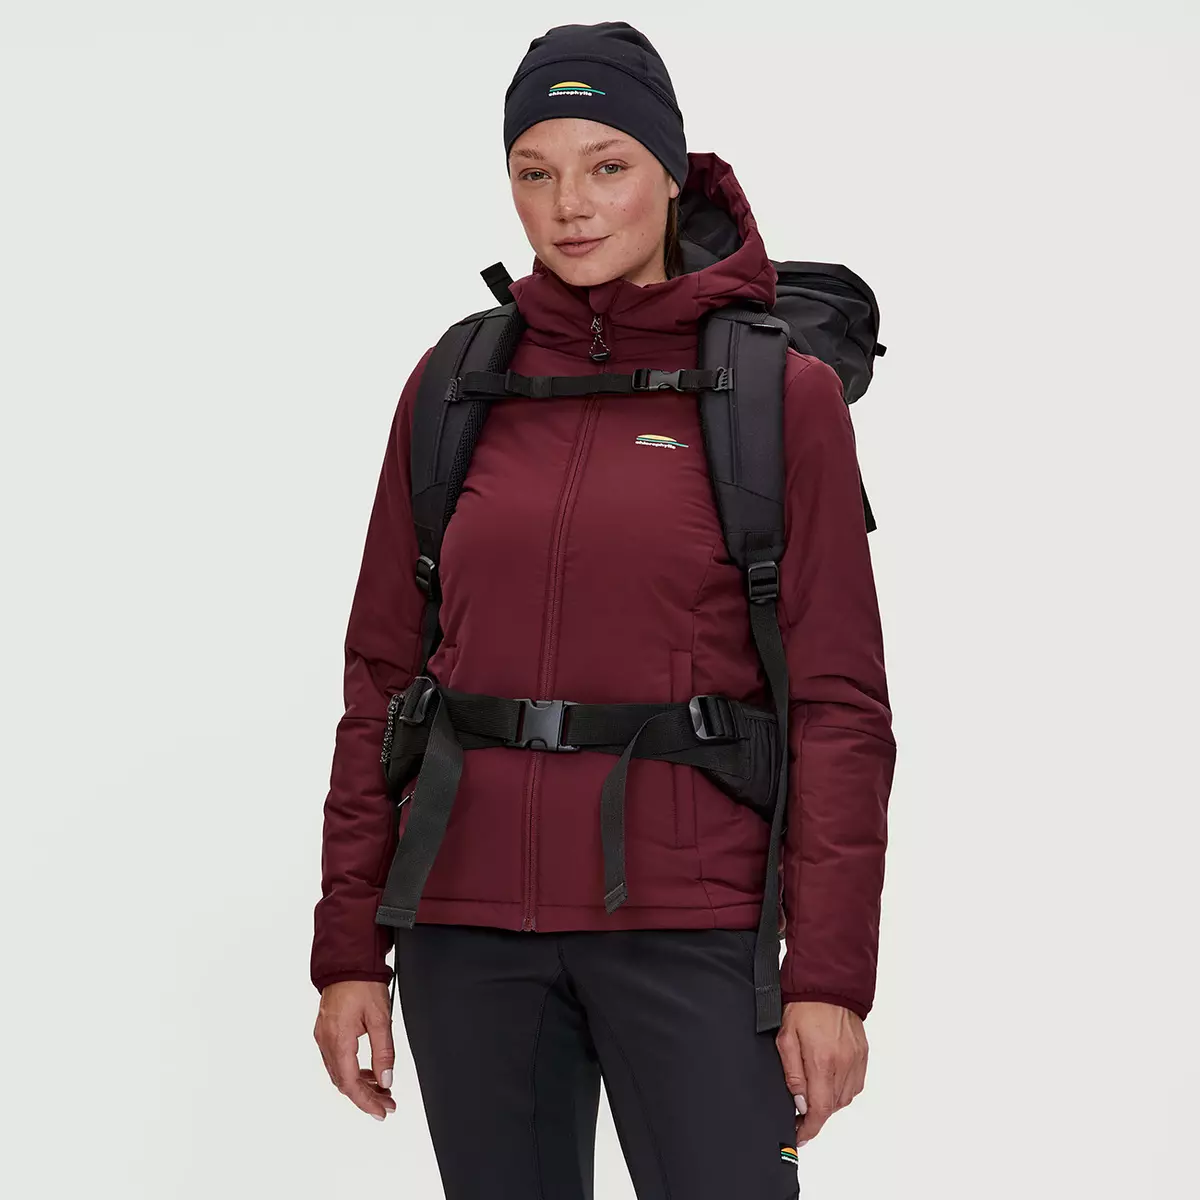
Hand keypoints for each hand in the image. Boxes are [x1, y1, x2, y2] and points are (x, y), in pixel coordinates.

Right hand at [313, 980, 397, 1119]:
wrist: (347, 961)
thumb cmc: (363, 983)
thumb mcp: (380, 1018)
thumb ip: (384, 1052)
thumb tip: (386, 1079)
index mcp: (339, 1041)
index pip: (351, 1084)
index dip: (367, 1102)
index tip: (382, 1112)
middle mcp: (326, 1041)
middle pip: (344, 1082)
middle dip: (366, 1096)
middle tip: (387, 1103)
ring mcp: (323, 1036)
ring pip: (339, 1072)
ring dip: (359, 1084)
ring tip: (381, 1088)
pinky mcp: (325, 1030)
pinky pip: (336, 1059)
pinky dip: (352, 1070)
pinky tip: (367, 1070)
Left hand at [775, 1000, 867, 1144]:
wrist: (828, 983)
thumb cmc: (804, 1006)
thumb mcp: (785, 1038)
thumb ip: (792, 1074)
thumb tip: (799, 1102)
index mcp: (822, 1061)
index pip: (818, 1110)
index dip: (809, 1129)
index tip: (800, 1136)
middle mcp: (843, 1064)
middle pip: (831, 1107)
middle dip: (815, 1115)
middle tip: (799, 1114)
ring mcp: (856, 1061)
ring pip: (844, 1099)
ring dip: (828, 1103)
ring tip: (812, 1095)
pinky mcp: (863, 1055)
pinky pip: (854, 1085)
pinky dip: (841, 1090)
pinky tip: (829, 1081)